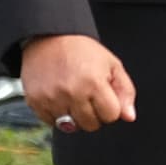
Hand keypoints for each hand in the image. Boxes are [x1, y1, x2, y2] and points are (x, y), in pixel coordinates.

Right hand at [21, 32, 137, 132]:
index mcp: (94, 82)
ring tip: (72, 95)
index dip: (110, 107)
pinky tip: (58, 97)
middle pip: (91, 125)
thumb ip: (125, 91)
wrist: (48, 37)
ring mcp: (52, 99)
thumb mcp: (111, 64)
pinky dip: (56, 114)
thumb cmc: (82, 51)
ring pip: (71, 127)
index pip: (111, 116)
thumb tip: (129, 117)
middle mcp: (72, 92)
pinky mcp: (36, 102)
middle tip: (87, 94)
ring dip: (74, 115)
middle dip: (93, 113)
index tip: (102, 94)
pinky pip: (51, 123)